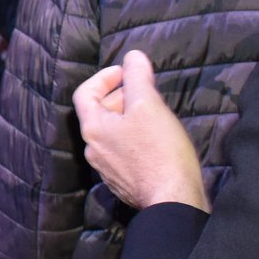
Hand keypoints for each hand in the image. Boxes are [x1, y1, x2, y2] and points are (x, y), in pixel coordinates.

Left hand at [72, 51, 207, 212]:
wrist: (173, 201)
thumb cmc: (159, 150)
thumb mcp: (149, 105)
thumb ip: (137, 77)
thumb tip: (132, 57)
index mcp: (93, 129)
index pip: (85, 92)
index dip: (104, 77)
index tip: (127, 72)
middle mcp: (93, 149)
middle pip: (99, 112)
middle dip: (120, 95)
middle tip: (145, 90)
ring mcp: (107, 168)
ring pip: (112, 132)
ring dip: (129, 116)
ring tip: (154, 112)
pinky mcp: (124, 181)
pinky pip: (123, 150)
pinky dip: (135, 136)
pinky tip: (157, 138)